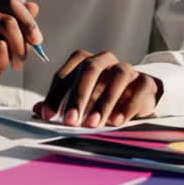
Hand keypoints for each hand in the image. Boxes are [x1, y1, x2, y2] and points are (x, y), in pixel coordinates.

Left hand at [32, 50, 160, 127]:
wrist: (139, 96)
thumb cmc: (103, 97)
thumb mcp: (81, 101)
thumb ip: (60, 104)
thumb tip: (37, 111)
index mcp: (84, 62)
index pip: (65, 74)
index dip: (55, 95)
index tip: (48, 115)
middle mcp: (105, 60)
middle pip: (90, 69)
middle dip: (78, 96)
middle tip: (71, 121)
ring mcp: (127, 69)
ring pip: (116, 77)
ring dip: (103, 102)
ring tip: (94, 124)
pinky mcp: (145, 81)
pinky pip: (137, 89)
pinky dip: (127, 106)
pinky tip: (117, 121)